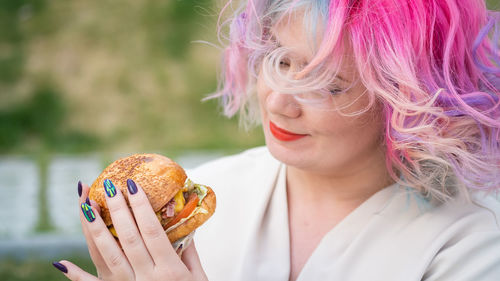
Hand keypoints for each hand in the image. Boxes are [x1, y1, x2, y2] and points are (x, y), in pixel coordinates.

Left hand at [54, 180, 207, 280]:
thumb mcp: (198, 277)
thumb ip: (189, 252)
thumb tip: (183, 224)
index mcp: (169, 270)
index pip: (152, 231)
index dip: (141, 207)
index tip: (132, 185)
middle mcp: (146, 278)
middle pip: (127, 238)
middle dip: (116, 209)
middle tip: (108, 185)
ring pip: (107, 255)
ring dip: (95, 229)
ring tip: (86, 204)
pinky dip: (75, 275)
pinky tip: (60, 262)